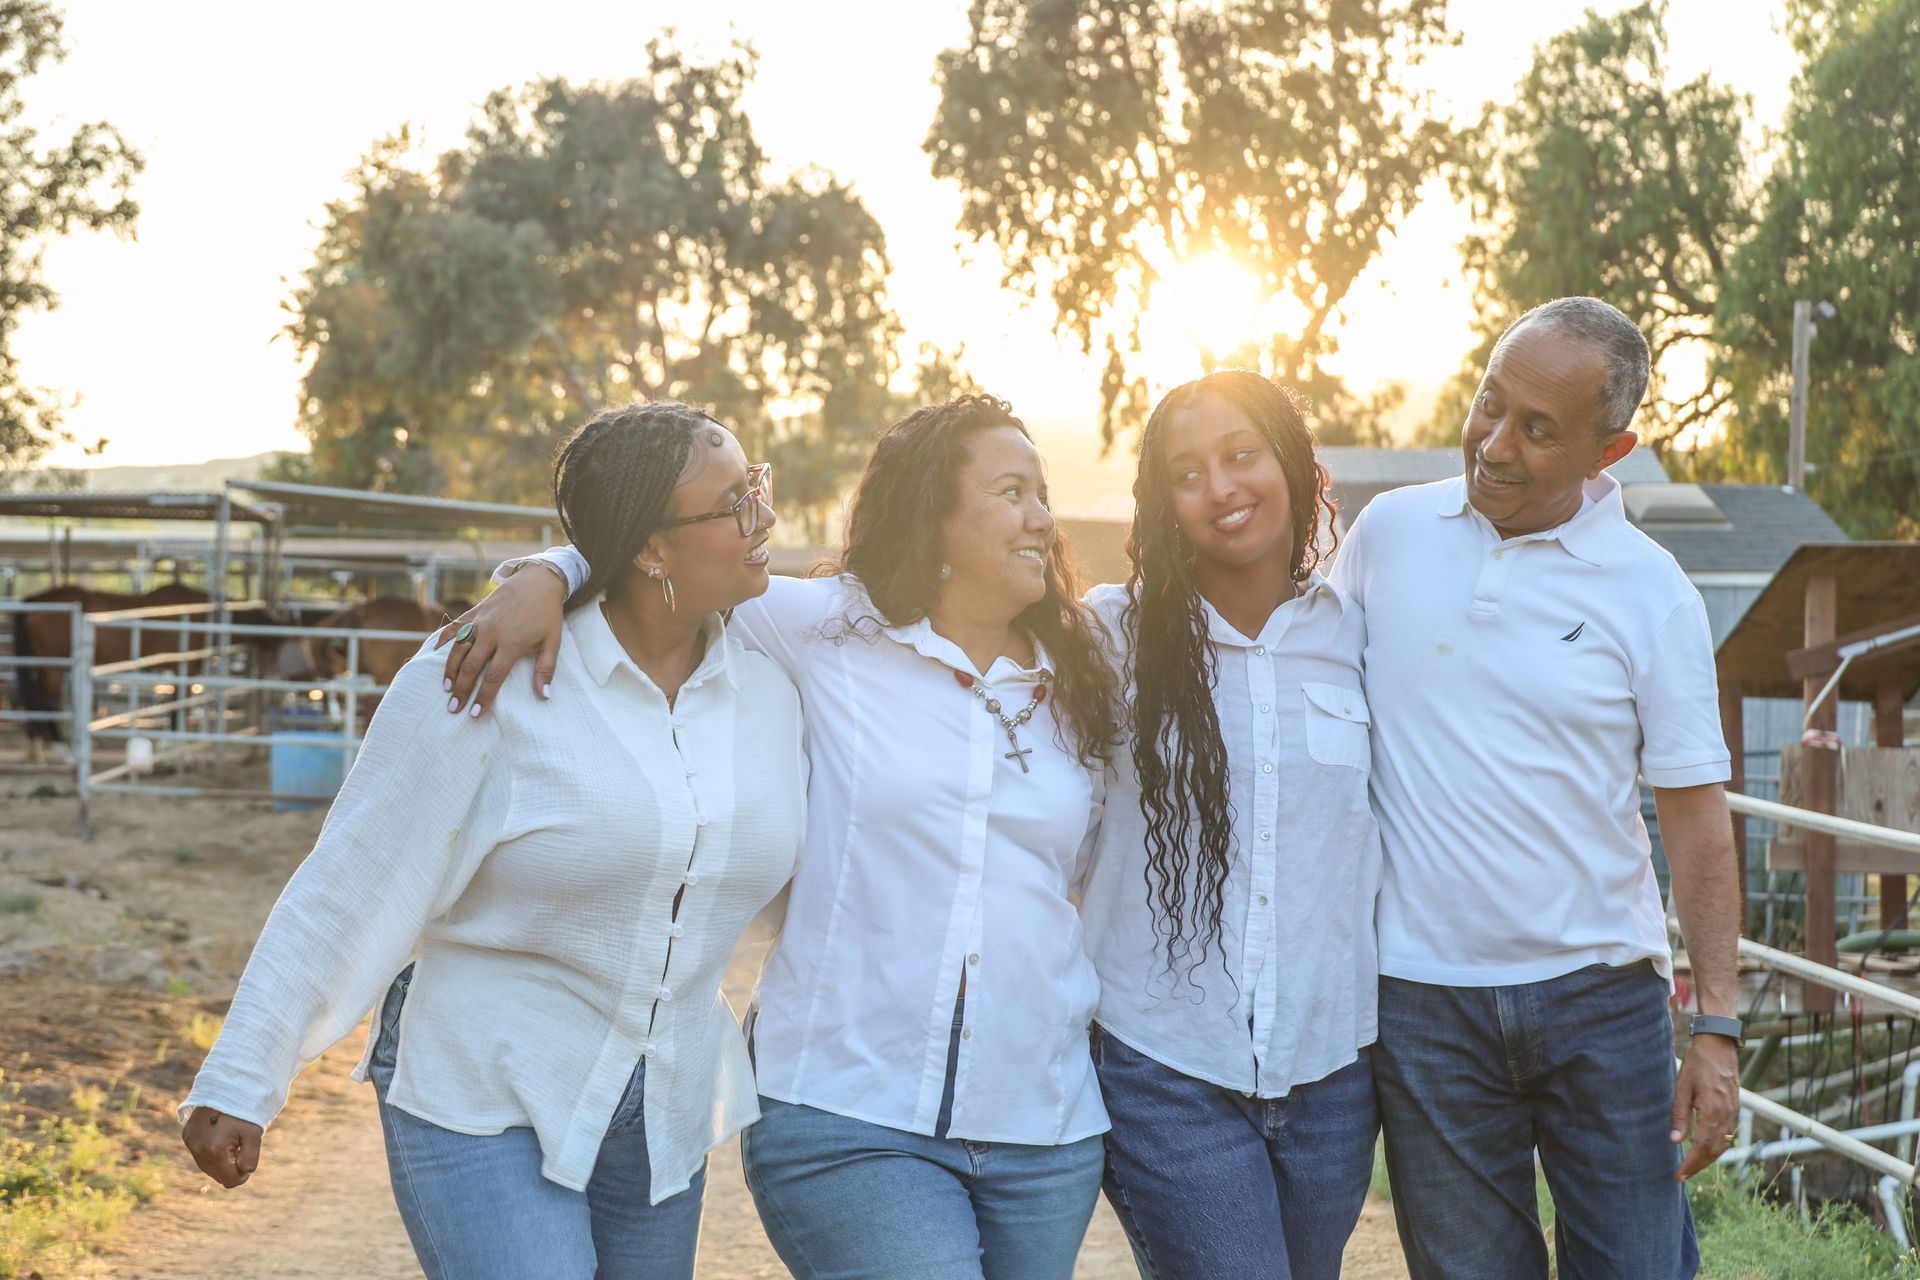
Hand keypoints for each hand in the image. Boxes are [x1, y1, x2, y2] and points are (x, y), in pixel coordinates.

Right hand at [182, 1108, 262, 1187]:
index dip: (242, 1176)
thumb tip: (243, 1173)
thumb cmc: (243, 1111)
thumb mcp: (254, 1134)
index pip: (229, 1181)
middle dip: (231, 1167)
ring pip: (208, 1167)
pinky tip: (220, 1137)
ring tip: (231, 1141)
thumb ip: (250, 1159)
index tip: (247, 1162)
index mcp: (216, 1151)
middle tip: (240, 1148)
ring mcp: (191, 1143)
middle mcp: (199, 1150)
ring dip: (220, 1161)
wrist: (226, 1087)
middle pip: (218, 1176)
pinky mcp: (187, 1136)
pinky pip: (200, 1154)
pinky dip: (211, 1152)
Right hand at [435, 567, 567, 715]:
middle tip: (453, 708)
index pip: (493, 677)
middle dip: (461, 689)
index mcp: (511, 643)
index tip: (474, 713)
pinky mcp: (475, 611)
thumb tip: (544, 696)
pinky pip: (454, 626)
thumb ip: (546, 670)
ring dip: (450, 669)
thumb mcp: (553, 642)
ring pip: (459, 648)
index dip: (483, 697)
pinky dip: (443, 638)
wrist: (539, 580)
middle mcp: (492, 633)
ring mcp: (481, 621)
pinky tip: (433, 651)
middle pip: (471, 666)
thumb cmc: (547, 614)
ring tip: (445, 688)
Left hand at [1670, 1033, 1740, 1179]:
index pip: (1702, 1147)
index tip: (1678, 1175)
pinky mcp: (1734, 1108)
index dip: (1691, 1164)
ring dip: (1708, 1158)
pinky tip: (1705, 1149)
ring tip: (1691, 1167)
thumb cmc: (1698, 1064)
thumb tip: (1675, 1141)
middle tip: (1681, 1176)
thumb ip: (1680, 1115)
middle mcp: (1727, 1115)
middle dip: (1698, 1166)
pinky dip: (1716, 1147)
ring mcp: (1733, 1112)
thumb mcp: (1682, 1087)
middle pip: (1714, 1150)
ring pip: (1722, 1144)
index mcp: (1712, 1111)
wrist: (1719, 1045)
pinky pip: (1727, 1134)